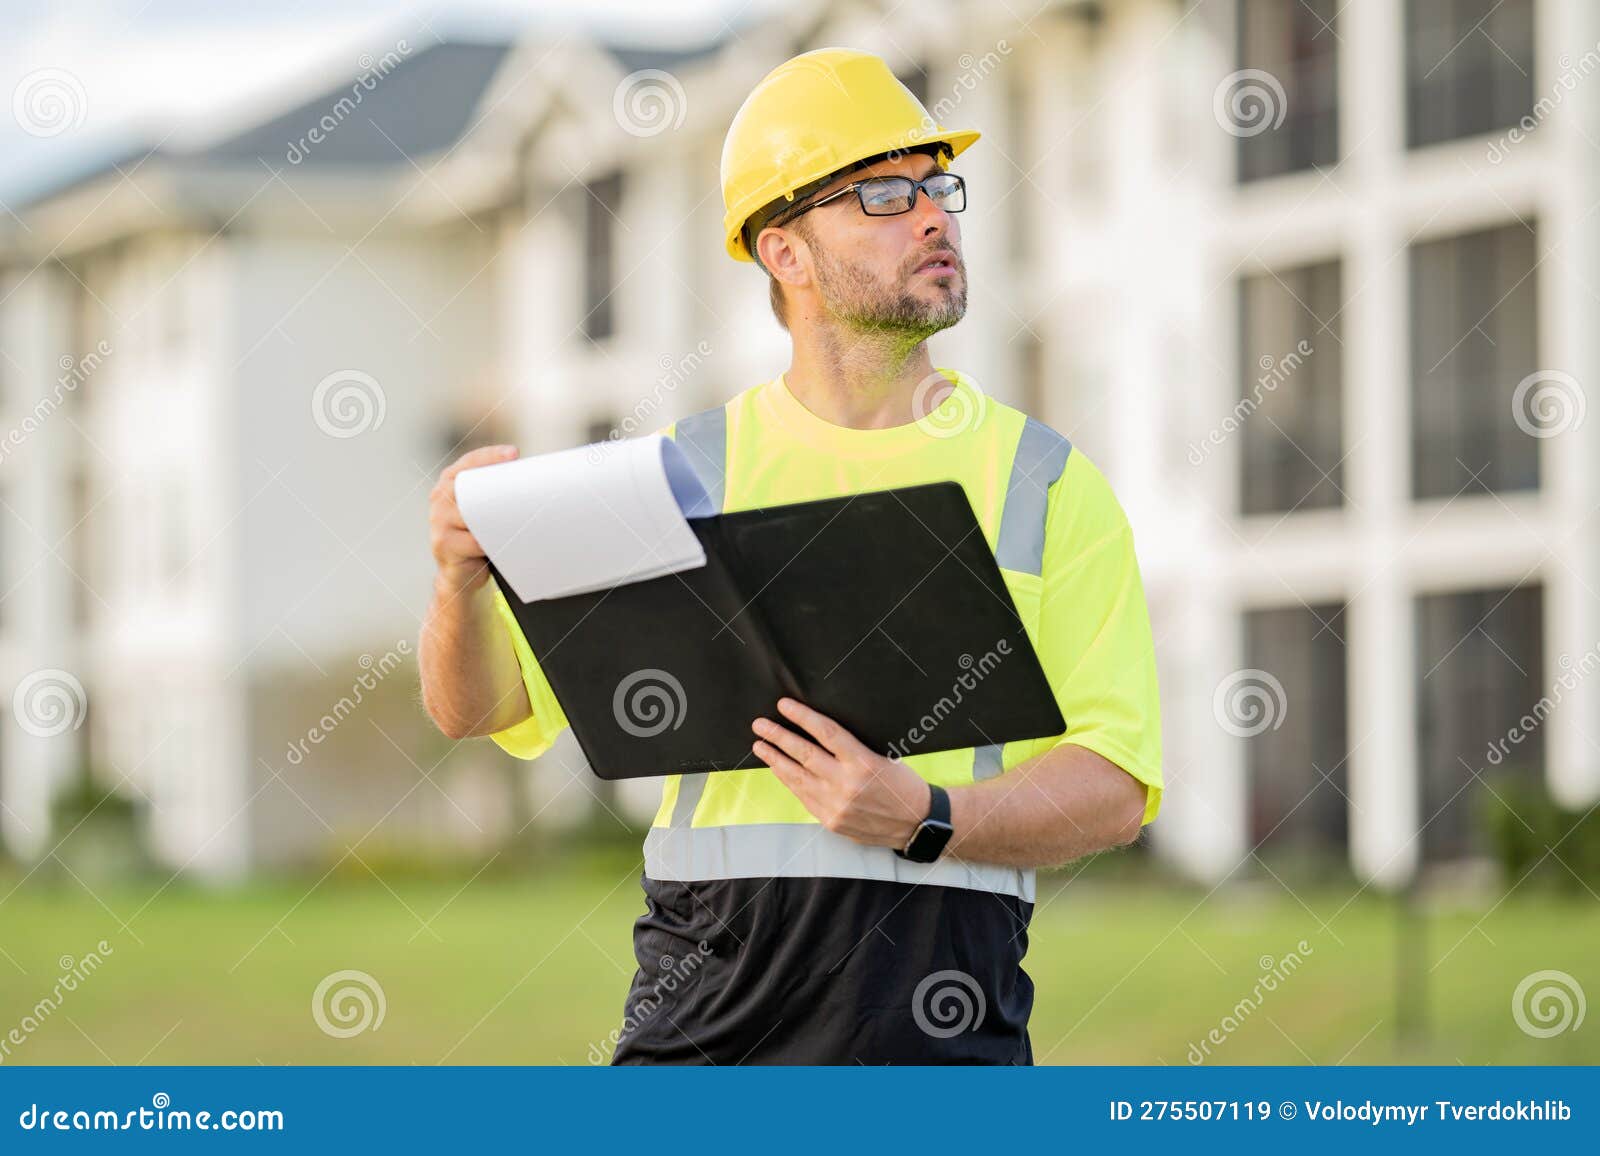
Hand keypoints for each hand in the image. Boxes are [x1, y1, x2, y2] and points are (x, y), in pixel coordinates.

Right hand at [429, 445, 517, 595]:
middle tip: (525, 489)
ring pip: (473, 514)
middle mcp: (440, 499)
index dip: (491, 456)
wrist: (459, 575)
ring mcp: (439, 521)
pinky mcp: (444, 544)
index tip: (513, 454)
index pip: (469, 462)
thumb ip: (492, 494)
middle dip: (497, 487)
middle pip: (470, 486)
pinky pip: (474, 541)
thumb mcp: (481, 511)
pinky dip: (492, 543)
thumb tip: (532, 479)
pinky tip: (503, 544)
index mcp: (449, 483)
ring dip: (498, 519)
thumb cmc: (475, 537)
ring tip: (520, 520)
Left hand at [751, 698, 932, 848]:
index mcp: (864, 762)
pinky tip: (779, 769)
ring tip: (760, 746)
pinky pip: (803, 796)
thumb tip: (819, 732)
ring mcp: (836, 805)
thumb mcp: (884, 756)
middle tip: (760, 724)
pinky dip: (789, 781)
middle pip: (804, 754)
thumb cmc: (902, 784)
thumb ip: (852, 748)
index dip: (802, 717)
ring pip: (797, 778)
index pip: (825, 732)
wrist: (916, 823)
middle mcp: (847, 784)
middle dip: (778, 737)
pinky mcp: (831, 821)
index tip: (784, 705)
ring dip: (776, 759)